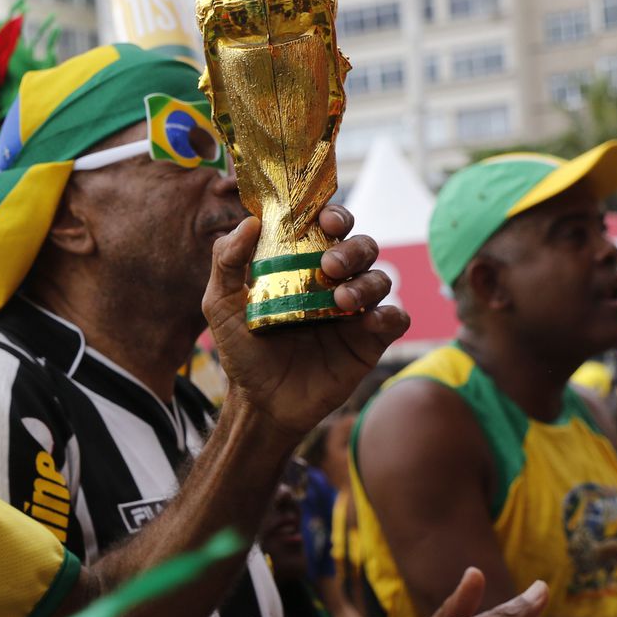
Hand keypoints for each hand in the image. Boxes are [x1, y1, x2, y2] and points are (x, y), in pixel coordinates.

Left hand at [204, 207, 408, 436]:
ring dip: (367, 283)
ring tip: (341, 300)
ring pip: (380, 278)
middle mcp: (333, 282)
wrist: (259, 402)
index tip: (322, 220)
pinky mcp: (370, 342)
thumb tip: (249, 221)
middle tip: (330, 265)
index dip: (332, 215)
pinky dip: (391, 315)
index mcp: (302, 264)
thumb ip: (226, 260)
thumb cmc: (241, 349)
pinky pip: (396, 319)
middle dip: (351, 248)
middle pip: (361, 246)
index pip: (326, 227)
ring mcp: (354, 311)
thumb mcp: (220, 304)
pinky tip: (371, 321)